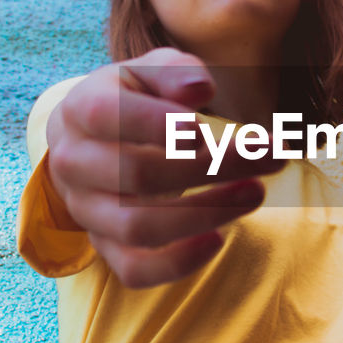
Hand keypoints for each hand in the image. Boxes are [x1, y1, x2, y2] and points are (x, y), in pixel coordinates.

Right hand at [45, 47, 280, 287]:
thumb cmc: (133, 99)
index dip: (153, 122)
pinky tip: (220, 239)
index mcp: (80, 109)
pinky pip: (134, 270)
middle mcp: (74, 163)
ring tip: (256, 192)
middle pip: (136, 173)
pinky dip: (178, 263)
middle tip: (269, 155)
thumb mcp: (149, 72)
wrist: (92, 142)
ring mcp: (87, 210)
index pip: (107, 115)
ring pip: (138, 226)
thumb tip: (199, 89)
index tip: (202, 126)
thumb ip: (174, 71)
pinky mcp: (104, 245)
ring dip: (205, 212)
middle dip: (211, 166)